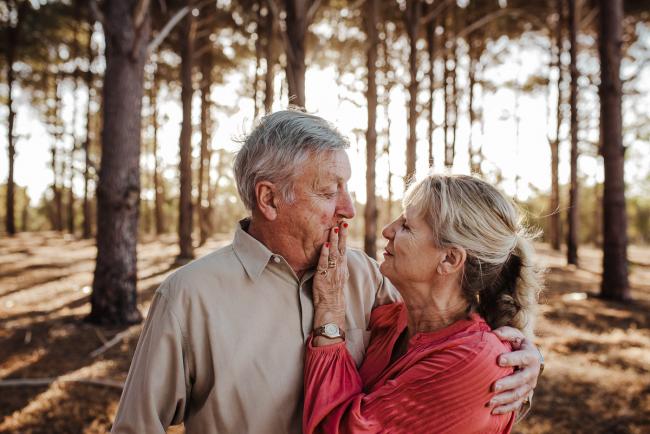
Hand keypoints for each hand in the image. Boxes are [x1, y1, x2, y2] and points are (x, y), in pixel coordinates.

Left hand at [312, 223, 348, 343]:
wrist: (331, 307)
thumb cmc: (333, 294)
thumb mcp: (338, 278)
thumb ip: (336, 267)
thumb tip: (334, 257)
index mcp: (343, 268)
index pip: (344, 249)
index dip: (344, 237)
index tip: (345, 226)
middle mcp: (339, 268)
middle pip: (342, 248)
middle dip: (342, 235)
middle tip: (342, 222)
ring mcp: (332, 272)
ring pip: (334, 253)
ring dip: (334, 240)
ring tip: (334, 228)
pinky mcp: (324, 276)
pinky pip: (324, 263)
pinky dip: (325, 253)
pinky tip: (326, 245)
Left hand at [488, 326, 541, 414]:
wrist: (526, 356)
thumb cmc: (516, 343)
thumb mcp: (513, 335)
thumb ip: (505, 333)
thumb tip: (493, 334)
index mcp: (531, 356)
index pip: (523, 358)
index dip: (512, 359)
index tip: (498, 360)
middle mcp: (532, 372)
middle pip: (520, 380)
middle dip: (507, 384)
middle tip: (493, 387)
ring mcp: (529, 386)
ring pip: (518, 395)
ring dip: (504, 399)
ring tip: (489, 401)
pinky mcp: (524, 395)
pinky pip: (516, 405)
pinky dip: (505, 409)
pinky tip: (493, 411)